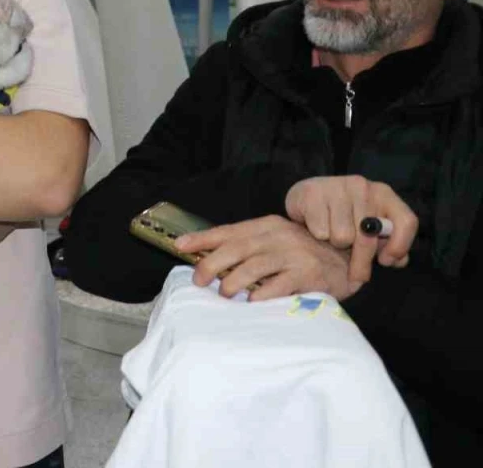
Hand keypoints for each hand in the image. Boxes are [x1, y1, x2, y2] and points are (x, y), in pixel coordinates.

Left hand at [177, 215, 361, 301]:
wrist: (348, 261)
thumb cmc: (303, 255)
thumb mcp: (275, 242)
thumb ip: (248, 247)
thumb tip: (207, 258)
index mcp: (267, 225)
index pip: (229, 231)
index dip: (203, 239)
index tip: (180, 246)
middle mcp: (279, 236)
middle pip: (237, 248)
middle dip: (212, 264)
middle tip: (198, 280)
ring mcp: (295, 254)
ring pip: (254, 266)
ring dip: (233, 282)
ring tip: (224, 294)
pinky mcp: (309, 274)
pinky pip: (279, 286)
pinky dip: (261, 295)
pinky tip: (251, 303)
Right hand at [285, 175, 416, 281]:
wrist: (305, 197)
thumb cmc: (343, 215)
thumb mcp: (369, 228)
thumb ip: (387, 243)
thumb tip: (399, 260)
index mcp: (383, 193)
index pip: (406, 221)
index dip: (399, 246)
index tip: (386, 261)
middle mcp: (362, 186)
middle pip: (368, 236)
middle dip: (361, 261)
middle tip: (356, 276)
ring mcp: (336, 187)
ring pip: (342, 236)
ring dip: (335, 243)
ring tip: (332, 236)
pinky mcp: (312, 193)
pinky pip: (321, 231)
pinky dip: (318, 235)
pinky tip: (316, 227)